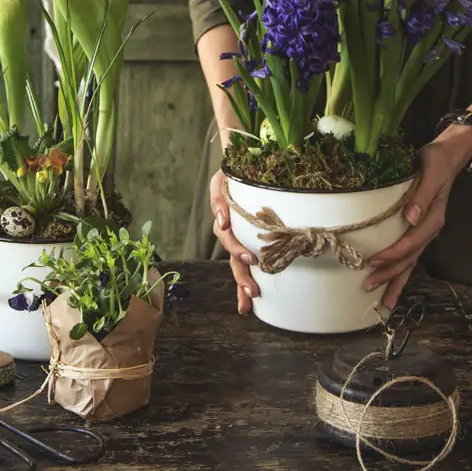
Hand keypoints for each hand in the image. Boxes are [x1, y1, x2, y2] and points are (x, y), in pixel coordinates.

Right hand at [210, 169, 259, 313]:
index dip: (235, 247)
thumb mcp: (221, 181)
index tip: (248, 256)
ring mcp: (239, 240)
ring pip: (238, 266)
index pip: (227, 237)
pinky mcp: (249, 243)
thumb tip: (222, 219)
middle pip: (233, 258)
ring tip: (251, 298)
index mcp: (225, 220)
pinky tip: (252, 301)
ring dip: (243, 283)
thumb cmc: (232, 174)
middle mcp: (231, 233)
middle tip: (252, 289)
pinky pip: (247, 265)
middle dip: (241, 275)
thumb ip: (219, 198)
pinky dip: (245, 283)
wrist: (242, 169)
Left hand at [363, 125, 471, 309]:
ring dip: (395, 281)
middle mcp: (428, 229)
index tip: (373, 260)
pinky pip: (409, 255)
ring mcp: (423, 232)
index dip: (393, 253)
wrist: (446, 156)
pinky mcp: (417, 230)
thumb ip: (421, 196)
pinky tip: (389, 283)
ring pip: (410, 263)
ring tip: (382, 302)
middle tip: (367, 287)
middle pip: (409, 259)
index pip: (411, 242)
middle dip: (389, 275)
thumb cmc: (435, 162)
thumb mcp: (430, 174)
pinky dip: (399, 271)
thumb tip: (410, 217)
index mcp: (432, 218)